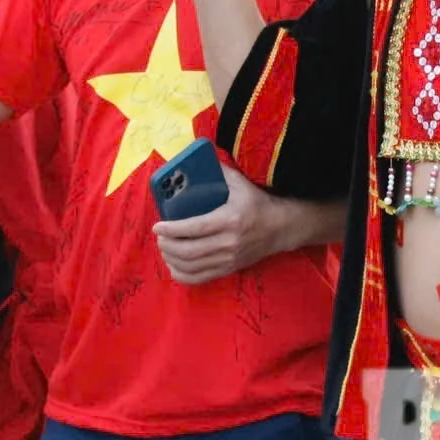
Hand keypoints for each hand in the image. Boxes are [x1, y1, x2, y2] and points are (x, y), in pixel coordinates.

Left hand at [154, 166, 300, 284]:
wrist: (281, 228)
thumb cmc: (257, 203)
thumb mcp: (240, 183)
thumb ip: (218, 172)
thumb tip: (195, 161)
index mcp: (230, 220)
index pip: (196, 228)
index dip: (173, 229)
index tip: (158, 226)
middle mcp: (229, 243)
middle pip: (189, 251)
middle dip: (168, 245)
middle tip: (159, 237)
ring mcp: (229, 259)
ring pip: (192, 266)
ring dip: (171, 259)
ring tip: (165, 248)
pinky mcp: (229, 269)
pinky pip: (200, 278)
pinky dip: (182, 274)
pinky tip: (174, 265)